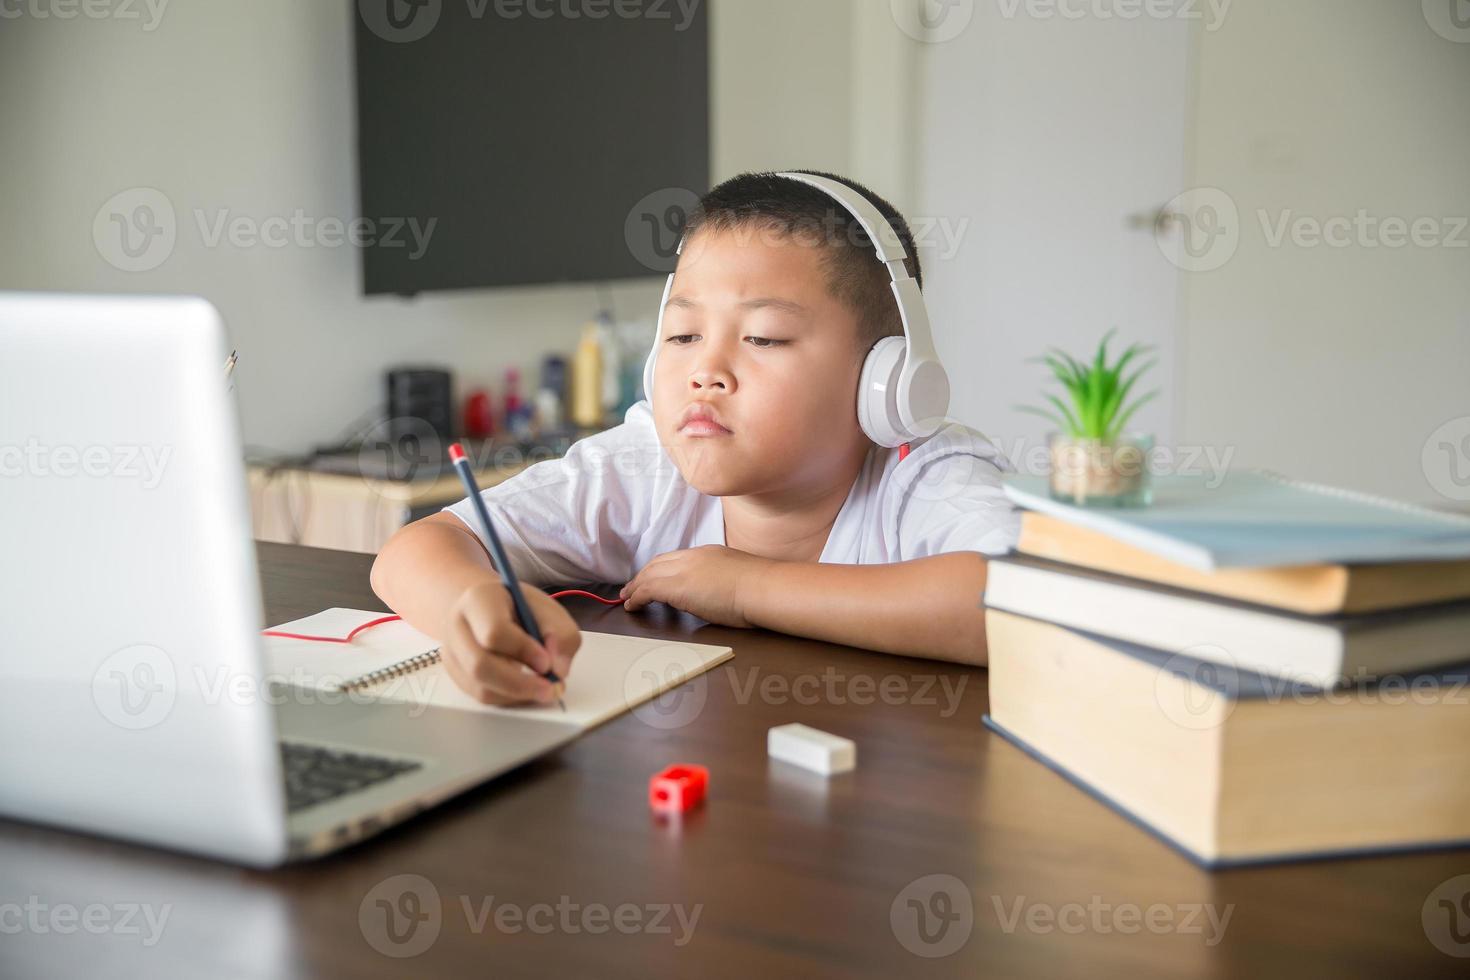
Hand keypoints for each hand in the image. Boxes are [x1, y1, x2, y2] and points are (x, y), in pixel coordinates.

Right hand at [440, 579, 581, 705]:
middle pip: (479, 665)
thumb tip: (559, 670)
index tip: (547, 663)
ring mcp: (452, 653)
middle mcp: (457, 626)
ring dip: (517, 694)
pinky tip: (526, 688)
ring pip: (480, 687)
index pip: (494, 632)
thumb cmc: (520, 608)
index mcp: (479, 600)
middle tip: (550, 688)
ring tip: (542, 688)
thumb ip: (562, 635)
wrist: (490, 609)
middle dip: (520, 684)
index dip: (523, 651)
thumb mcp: (548, 610)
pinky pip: (482, 696)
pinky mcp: (456, 675)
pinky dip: (510, 698)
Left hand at [618, 545, 773, 627]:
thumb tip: (716, 592)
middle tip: (632, 588)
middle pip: (658, 563)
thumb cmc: (761, 590)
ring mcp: (684, 570)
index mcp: (709, 553)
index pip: (676, 559)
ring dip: (636, 587)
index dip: (661, 569)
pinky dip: (637, 597)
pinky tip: (633, 606)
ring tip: (627, 598)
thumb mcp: (737, 577)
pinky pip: (647, 589)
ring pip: (649, 574)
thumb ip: (721, 580)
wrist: (764, 588)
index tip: (654, 578)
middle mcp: (693, 557)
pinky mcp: (676, 587)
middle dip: (643, 575)